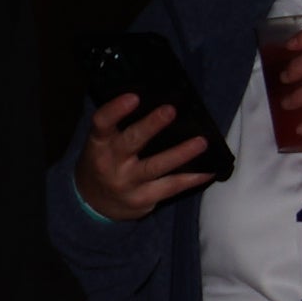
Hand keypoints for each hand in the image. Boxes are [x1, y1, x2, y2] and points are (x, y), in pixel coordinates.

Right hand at [71, 91, 227, 221]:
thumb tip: (160, 102)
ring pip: (155, 166)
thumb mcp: (103, 143)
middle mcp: (109, 163)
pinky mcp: (141, 199)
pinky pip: (170, 187)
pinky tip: (207, 170)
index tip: (134, 97)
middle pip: (131, 142)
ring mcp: (126, 183)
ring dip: (180, 153)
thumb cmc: (105, 162)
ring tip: (201, 142)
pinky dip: (191, 178)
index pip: (102, 123)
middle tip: (170, 110)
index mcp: (99, 143)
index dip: (115, 109)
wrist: (94, 203)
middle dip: (151, 126)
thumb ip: (122, 127)